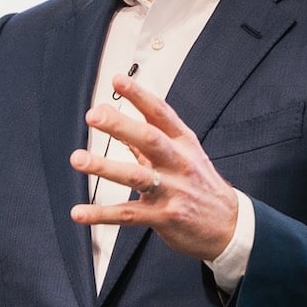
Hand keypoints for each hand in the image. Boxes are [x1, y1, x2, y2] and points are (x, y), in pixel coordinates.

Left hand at [69, 73, 238, 260]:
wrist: (228, 226)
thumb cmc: (201, 186)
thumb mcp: (184, 156)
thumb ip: (151, 140)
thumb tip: (121, 121)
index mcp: (183, 143)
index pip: (160, 113)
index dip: (139, 95)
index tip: (117, 80)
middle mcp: (178, 163)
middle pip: (149, 138)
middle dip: (120, 125)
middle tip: (93, 115)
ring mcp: (172, 190)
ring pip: (135, 175)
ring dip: (104, 166)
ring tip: (78, 159)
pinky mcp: (164, 217)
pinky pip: (128, 214)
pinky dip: (101, 214)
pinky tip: (79, 212)